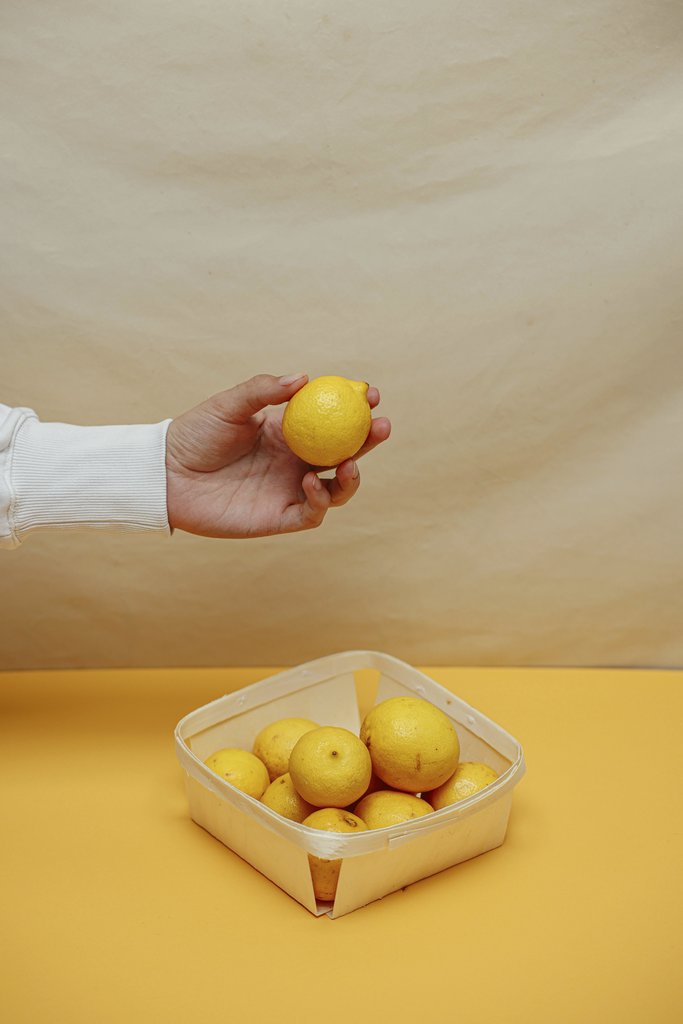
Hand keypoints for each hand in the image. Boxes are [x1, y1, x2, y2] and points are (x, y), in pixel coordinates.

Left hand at [165, 373, 390, 537]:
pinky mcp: (280, 517)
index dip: (355, 407)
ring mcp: (290, 490)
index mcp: (288, 431)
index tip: (370, 393)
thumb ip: (263, 390)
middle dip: (368, 440)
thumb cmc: (195, 435)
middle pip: (344, 452)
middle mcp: (295, 461)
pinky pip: (312, 512)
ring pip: (337, 488)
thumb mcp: (228, 405)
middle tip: (381, 424)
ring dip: (351, 476)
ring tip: (347, 462)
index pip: (331, 419)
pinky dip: (320, 499)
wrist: (166, 476)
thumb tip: (303, 378)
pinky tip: (310, 482)